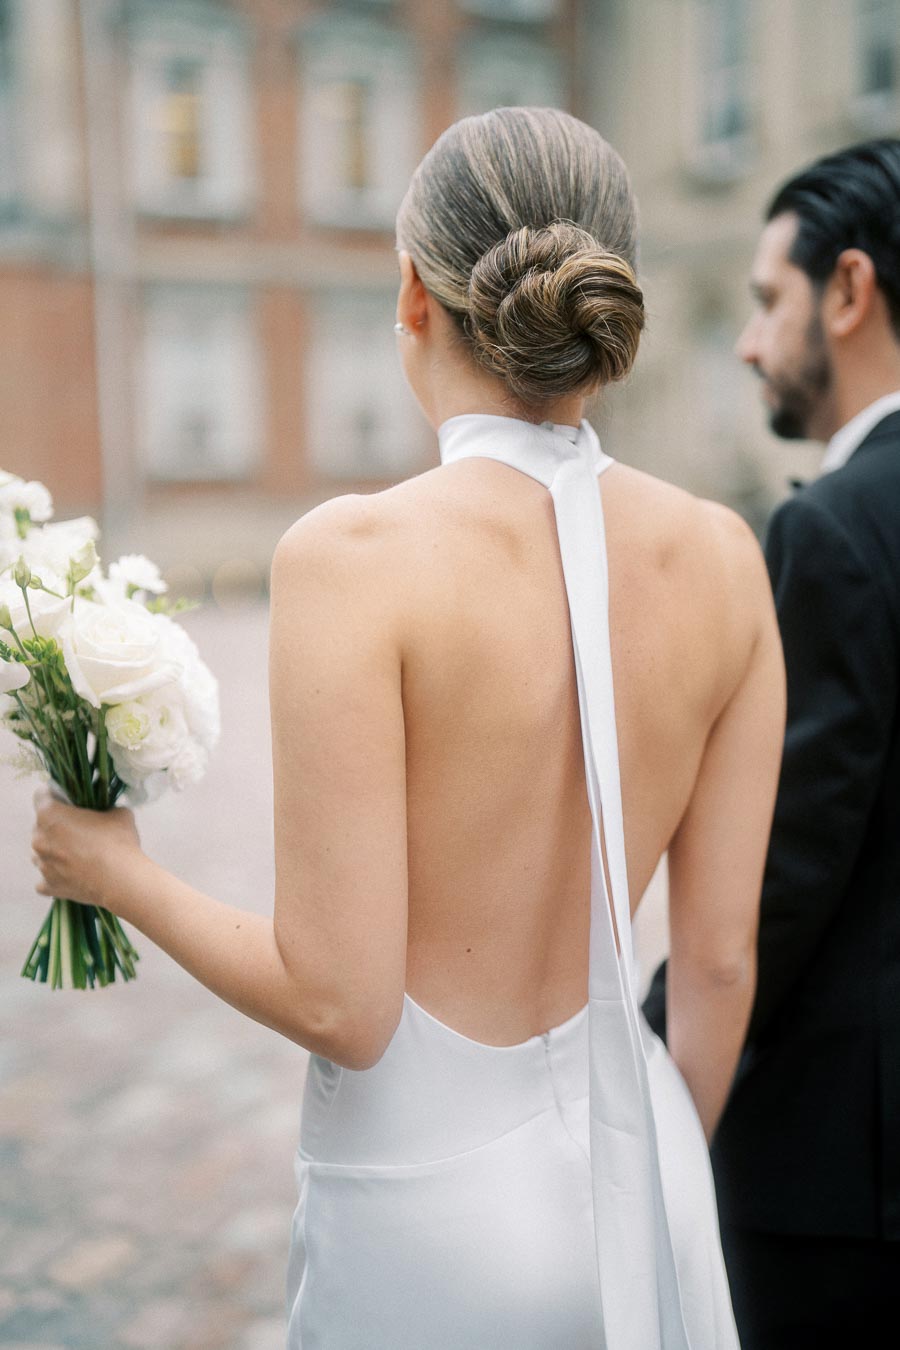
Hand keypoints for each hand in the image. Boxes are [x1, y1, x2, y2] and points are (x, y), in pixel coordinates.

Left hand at [31, 787, 142, 912]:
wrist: (121, 881)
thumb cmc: (118, 842)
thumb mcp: (119, 813)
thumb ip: (106, 808)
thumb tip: (107, 812)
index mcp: (50, 815)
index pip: (41, 795)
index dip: (55, 795)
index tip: (68, 800)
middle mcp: (39, 838)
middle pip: (41, 826)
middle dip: (57, 826)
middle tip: (80, 829)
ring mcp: (41, 864)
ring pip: (42, 852)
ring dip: (55, 850)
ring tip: (78, 854)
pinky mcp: (48, 885)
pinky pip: (45, 878)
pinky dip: (56, 875)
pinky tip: (72, 874)